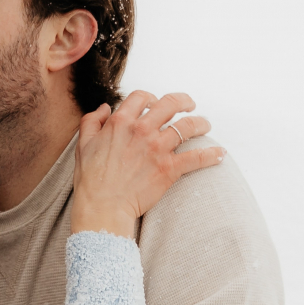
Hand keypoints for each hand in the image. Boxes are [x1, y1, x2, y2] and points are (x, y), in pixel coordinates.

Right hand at [70, 90, 225, 237]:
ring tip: (205, 124)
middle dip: (184, 101)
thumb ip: (92, 121)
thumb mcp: (84, 144)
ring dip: (200, 123)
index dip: (150, 98)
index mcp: (121, 122)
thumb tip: (105, 109)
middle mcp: (142, 130)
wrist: (102, 206)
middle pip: (171, 104)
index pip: (142, 98)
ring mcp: (157, 149)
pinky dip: (211, 155)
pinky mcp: (169, 168)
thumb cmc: (91, 179)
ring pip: (188, 127)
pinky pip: (196, 157)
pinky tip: (220, 154)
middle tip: (190, 105)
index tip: (155, 103)